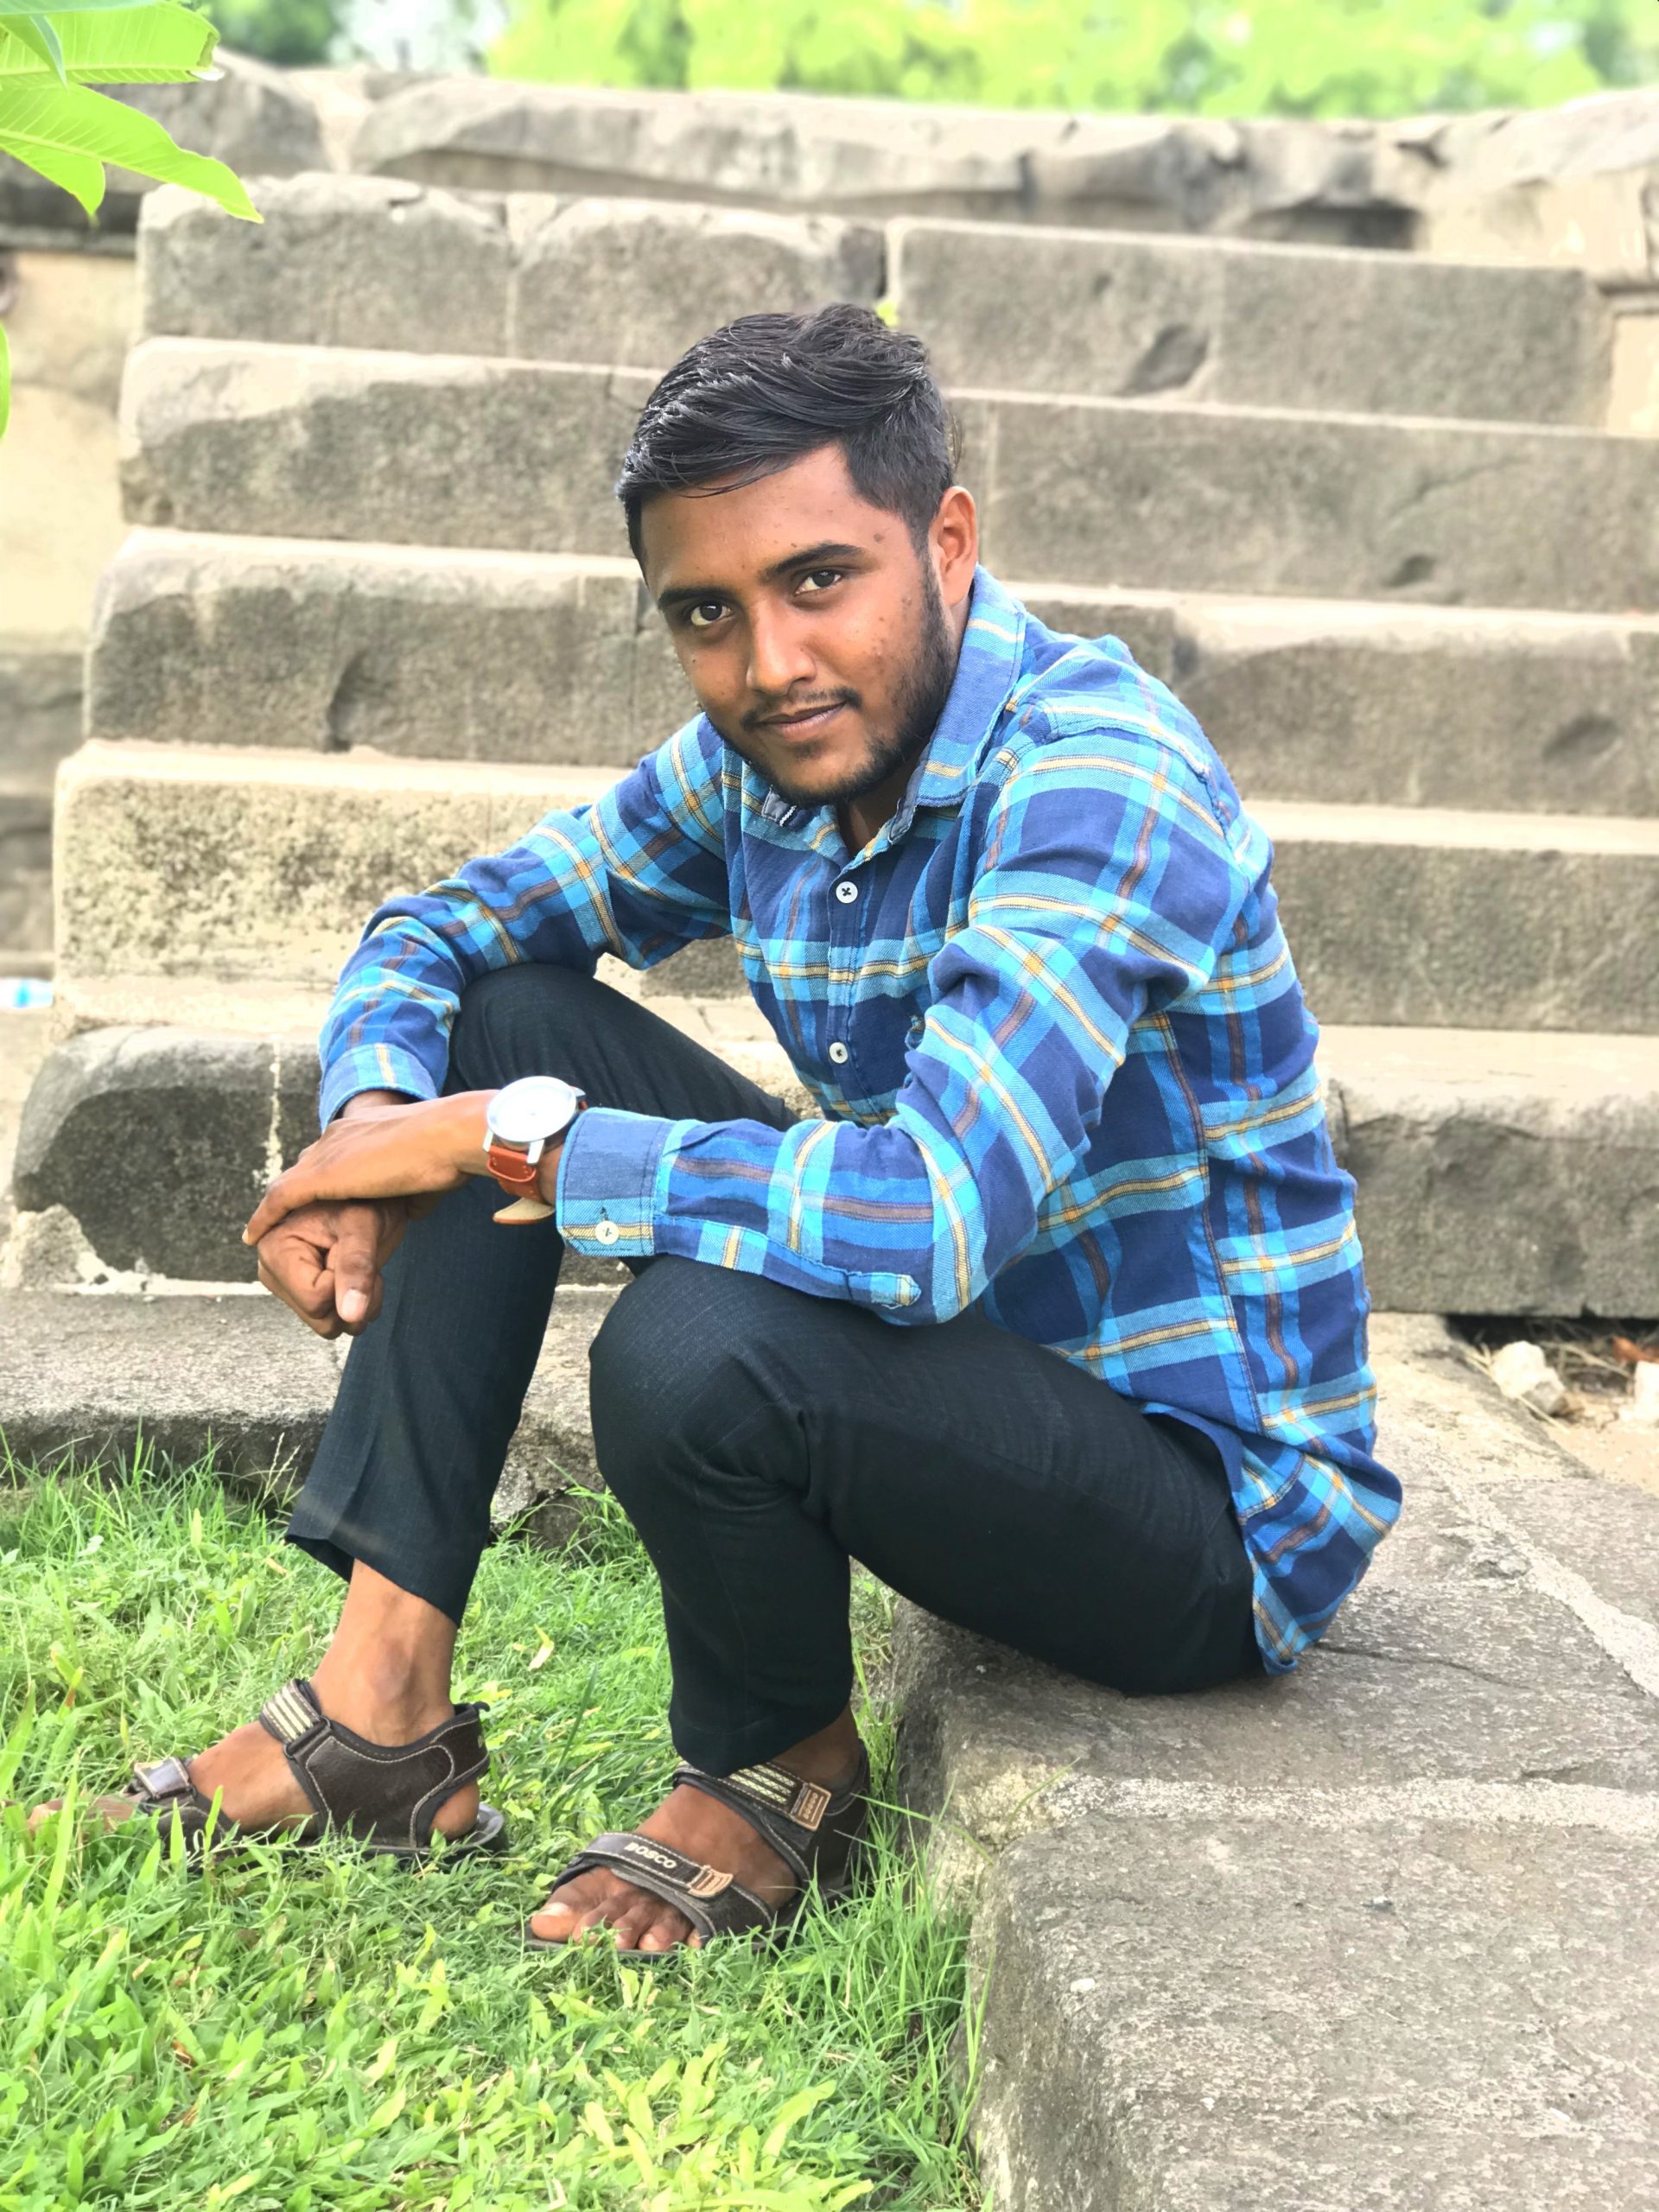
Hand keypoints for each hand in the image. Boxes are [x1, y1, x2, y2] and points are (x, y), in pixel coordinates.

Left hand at [242, 1091, 493, 1247]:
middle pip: (306, 1165)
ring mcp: (328, 1152)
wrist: (448, 1137)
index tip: (317, 1194)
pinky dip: (265, 1218)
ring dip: (275, 1210)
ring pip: (290, 1184)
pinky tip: (253, 1237)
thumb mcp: (427, 1173)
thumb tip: (410, 1210)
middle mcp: (340, 1134)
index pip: (333, 1153)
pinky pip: (281, 1199)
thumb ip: (412, 1190)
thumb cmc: (449, 1154)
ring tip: (261, 1230)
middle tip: (279, 1217)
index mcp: (365, 1128)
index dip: (321, 1174)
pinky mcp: (322, 1174)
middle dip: (293, 1190)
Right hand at [255, 1197, 417, 1337]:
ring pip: (327, 1322)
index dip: (345, 1283)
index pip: (315, 1300)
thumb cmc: (367, 1196)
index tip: (356, 1253)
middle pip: (319, 1318)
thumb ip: (356, 1268)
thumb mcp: (365, 1226)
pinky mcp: (297, 1286)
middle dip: (352, 1296)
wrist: (373, 1189)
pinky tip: (356, 1270)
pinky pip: (329, 1315)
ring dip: (356, 1299)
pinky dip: (352, 1298)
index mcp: (274, 1247)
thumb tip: (350, 1316)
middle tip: (366, 1262)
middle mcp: (269, 1267)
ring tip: (362, 1263)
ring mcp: (282, 1279)